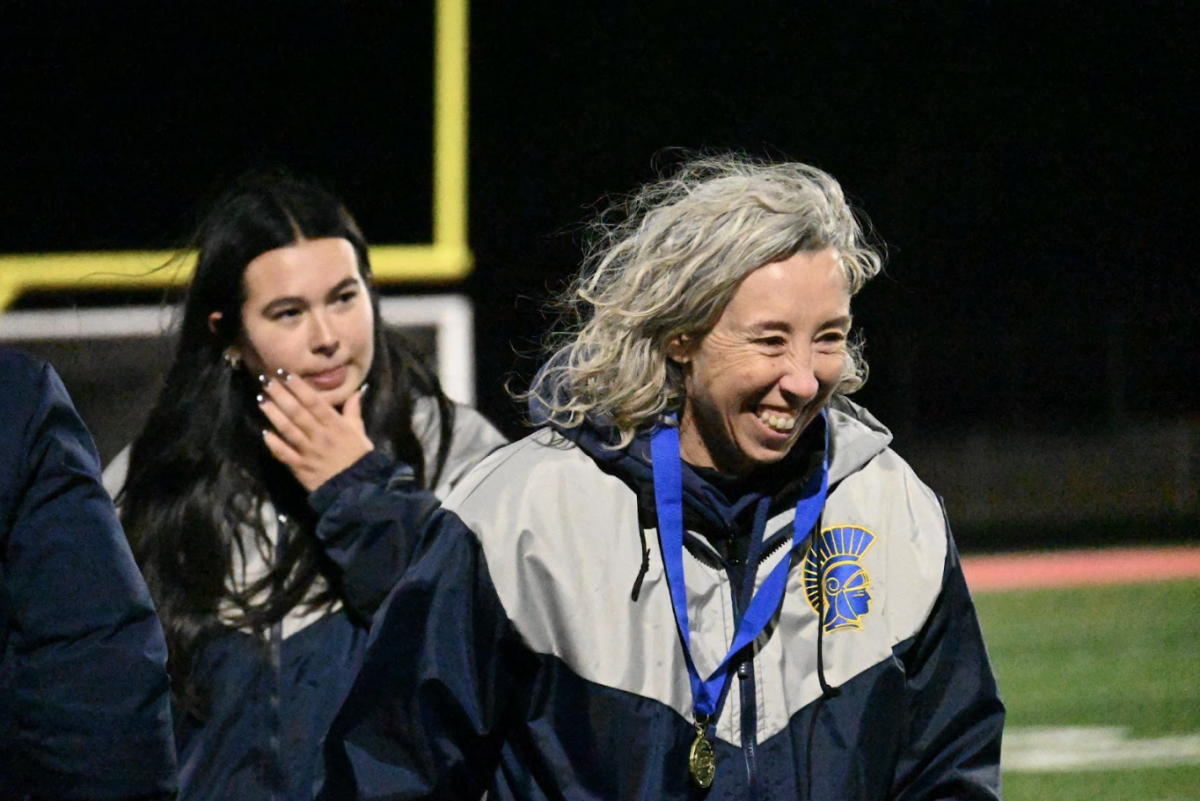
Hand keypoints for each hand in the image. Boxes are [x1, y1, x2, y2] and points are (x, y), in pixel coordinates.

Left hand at [257, 371, 373, 491]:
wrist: (357, 487)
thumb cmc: (359, 457)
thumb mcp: (360, 432)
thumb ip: (354, 411)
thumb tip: (356, 390)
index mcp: (335, 425)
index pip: (314, 402)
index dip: (299, 387)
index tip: (286, 374)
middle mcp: (320, 435)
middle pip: (297, 412)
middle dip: (281, 395)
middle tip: (267, 380)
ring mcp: (308, 451)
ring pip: (288, 429)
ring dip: (273, 414)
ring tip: (261, 399)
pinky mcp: (301, 467)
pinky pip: (285, 454)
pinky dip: (274, 444)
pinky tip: (264, 432)